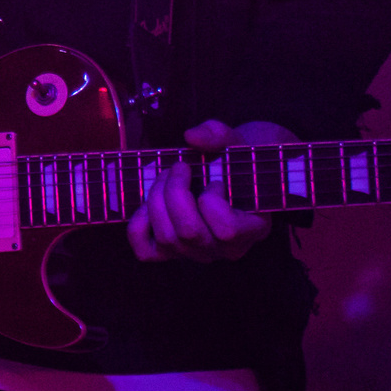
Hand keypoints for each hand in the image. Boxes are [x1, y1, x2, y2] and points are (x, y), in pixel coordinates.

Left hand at [127, 119, 290, 262]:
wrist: (227, 173)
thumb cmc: (235, 159)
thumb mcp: (235, 142)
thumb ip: (219, 136)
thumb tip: (191, 137)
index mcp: (252, 229)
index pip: (227, 231)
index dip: (212, 199)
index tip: (215, 180)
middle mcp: (225, 249)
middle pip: (189, 232)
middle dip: (174, 192)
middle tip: (179, 168)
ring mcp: (197, 254)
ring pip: (168, 239)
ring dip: (156, 200)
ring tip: (164, 178)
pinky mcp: (171, 252)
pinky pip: (146, 252)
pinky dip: (138, 227)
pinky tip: (146, 204)